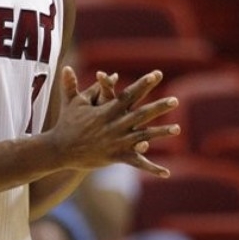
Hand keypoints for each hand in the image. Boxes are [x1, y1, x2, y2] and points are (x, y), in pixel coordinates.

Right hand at [52, 66, 179, 176]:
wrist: (61, 149)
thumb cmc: (67, 123)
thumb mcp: (72, 102)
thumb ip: (73, 84)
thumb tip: (67, 67)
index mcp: (108, 109)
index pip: (129, 94)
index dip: (143, 84)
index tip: (156, 75)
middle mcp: (116, 124)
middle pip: (141, 114)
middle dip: (159, 106)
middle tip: (175, 100)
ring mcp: (118, 141)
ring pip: (144, 136)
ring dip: (161, 133)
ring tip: (177, 129)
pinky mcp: (117, 156)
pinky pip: (137, 163)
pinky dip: (151, 168)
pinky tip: (166, 172)